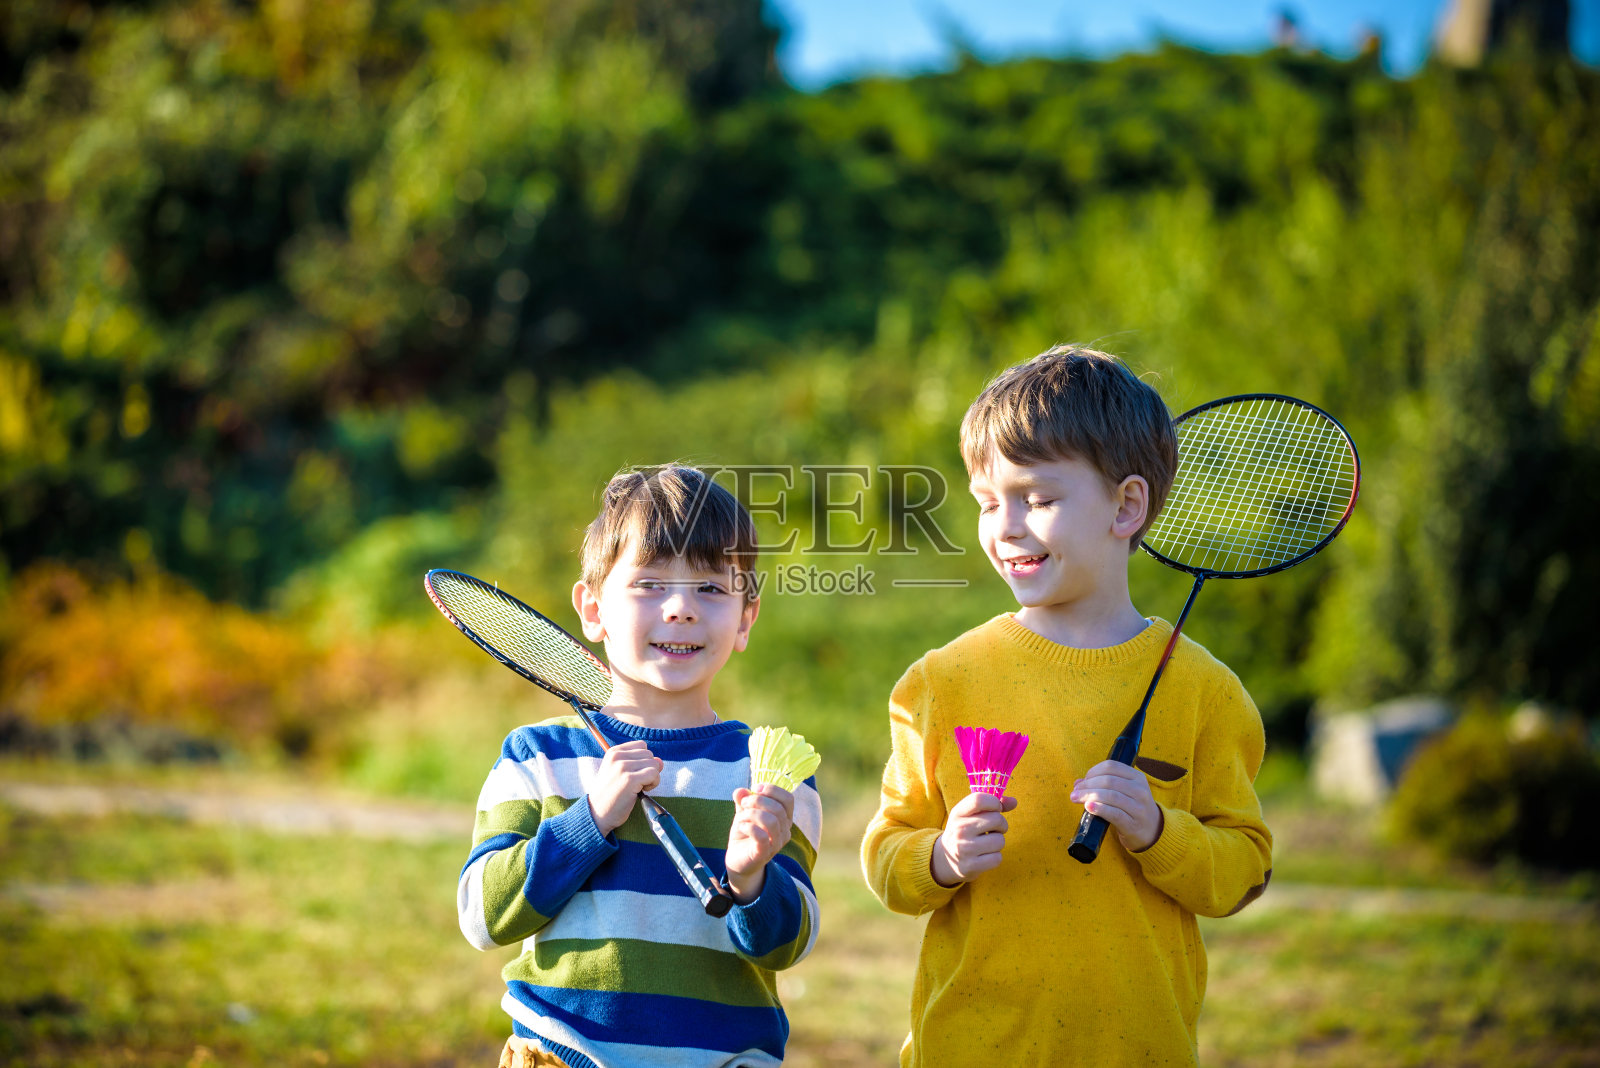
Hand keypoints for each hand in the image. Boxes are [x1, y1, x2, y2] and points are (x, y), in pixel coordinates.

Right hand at [586, 741, 662, 835]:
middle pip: (649, 755)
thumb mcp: (621, 773)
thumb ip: (640, 764)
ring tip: (639, 787)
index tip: (635, 773)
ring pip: (654, 764)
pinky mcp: (630, 779)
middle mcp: (617, 756)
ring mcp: (623, 767)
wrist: (597, 814)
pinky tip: (642, 790)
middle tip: (636, 783)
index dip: (644, 760)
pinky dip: (653, 783)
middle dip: (648, 769)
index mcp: (613, 752)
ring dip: (652, 777)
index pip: (641, 745)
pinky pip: (654, 774)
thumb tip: (660, 761)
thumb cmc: (611, 794)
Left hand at [723, 784, 794, 903]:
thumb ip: (743, 801)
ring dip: (751, 813)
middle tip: (743, 803)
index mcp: (784, 818)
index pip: (788, 799)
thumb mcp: (744, 812)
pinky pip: (761, 836)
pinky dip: (748, 826)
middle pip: (778, 808)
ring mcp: (776, 844)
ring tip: (741, 817)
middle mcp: (784, 831)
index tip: (756, 788)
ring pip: (772, 821)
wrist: (738, 860)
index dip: (773, 790)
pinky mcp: (763, 854)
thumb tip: (740, 791)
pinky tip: (741, 826)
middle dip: (757, 801)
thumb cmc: (745, 833)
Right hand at [930, 792, 1018, 886]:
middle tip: (995, 829)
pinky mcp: (971, 866)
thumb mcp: (970, 815)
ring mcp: (964, 849)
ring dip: (998, 842)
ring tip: (988, 844)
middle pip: (996, 819)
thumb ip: (992, 805)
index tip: (996, 808)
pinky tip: (985, 856)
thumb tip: (1014, 802)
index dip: (994, 802)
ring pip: (999, 840)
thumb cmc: (964, 831)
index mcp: (958, 813)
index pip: (979, 800)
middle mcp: (959, 830)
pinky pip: (997, 858)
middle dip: (1002, 824)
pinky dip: (995, 857)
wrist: (944, 860)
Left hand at [1071, 760, 1162, 852]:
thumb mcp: (1123, 792)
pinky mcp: (1133, 824)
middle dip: (1088, 785)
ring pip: (1110, 796)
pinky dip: (1099, 809)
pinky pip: (1114, 814)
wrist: (1152, 831)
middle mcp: (1140, 790)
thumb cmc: (1132, 808)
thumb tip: (1078, 783)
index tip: (1082, 781)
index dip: (1093, 771)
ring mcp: (1138, 808)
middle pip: (1109, 781)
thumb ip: (1103, 785)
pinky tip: (1088, 807)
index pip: (1111, 766)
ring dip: (1089, 796)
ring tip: (1076, 799)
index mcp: (1137, 777)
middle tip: (1075, 792)